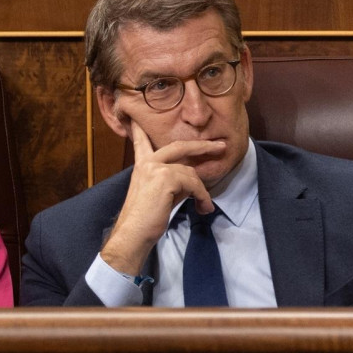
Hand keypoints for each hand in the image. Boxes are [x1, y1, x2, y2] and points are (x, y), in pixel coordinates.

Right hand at [100, 121, 224, 275]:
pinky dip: (202, 197)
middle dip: (203, 145)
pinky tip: (202, 208)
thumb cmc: (142, 220)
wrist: (133, 233)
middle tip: (219, 146)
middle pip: (179, 146)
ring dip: (202, 190)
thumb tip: (190, 183)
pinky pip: (194, 183)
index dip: (142, 130)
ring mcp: (156, 169)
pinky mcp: (166, 178)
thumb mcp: (155, 195)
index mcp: (141, 167)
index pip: (141, 142)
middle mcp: (147, 164)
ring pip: (190, 171)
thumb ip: (169, 183)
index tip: (138, 119)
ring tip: (204, 206)